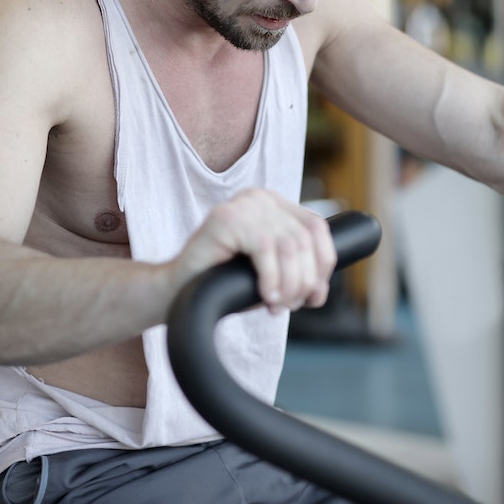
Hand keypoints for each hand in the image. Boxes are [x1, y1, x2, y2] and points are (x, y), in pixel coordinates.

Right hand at [174, 189, 337, 313]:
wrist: (179, 290)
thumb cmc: (223, 281)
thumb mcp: (270, 273)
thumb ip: (296, 271)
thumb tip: (320, 290)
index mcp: (273, 205)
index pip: (316, 228)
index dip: (323, 264)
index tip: (314, 295)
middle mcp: (259, 198)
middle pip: (304, 239)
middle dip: (304, 280)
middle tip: (290, 305)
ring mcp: (242, 204)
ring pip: (289, 245)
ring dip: (289, 283)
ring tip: (276, 304)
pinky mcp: (225, 218)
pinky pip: (266, 248)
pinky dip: (271, 278)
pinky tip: (265, 296)